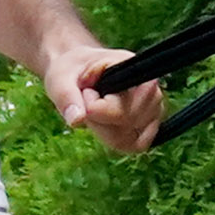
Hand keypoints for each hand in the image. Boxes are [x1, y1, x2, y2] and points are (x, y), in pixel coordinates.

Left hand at [42, 37, 165, 156]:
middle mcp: (150, 88)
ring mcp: (154, 107)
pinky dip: (117, 141)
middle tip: (87, 100)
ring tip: (96, 110)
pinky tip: (105, 125)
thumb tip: (77, 121)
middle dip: (98, 121)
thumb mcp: (60, 79)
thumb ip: (67, 98)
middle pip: (127, 125)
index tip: (85, 91)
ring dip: (106, 131)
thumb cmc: (70, 72)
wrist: (78, 71)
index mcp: (130, 68)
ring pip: (132, 139)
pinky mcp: (151, 123)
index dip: (95, 108)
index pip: (122, 107)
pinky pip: (137, 145)